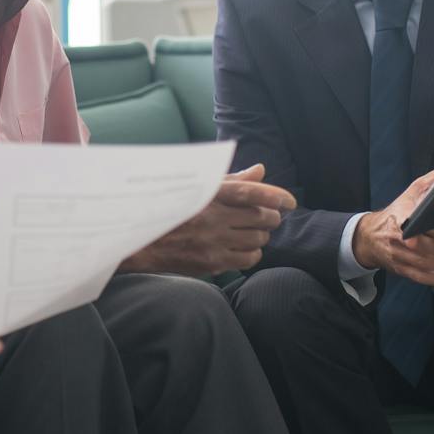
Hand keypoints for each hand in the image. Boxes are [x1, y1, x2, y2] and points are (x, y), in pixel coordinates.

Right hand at [124, 163, 295, 275]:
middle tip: (268, 218)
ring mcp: (212, 240)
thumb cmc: (174, 209)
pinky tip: (245, 248)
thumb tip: (260, 171)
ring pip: (258, 239)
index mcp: (208, 193)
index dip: (275, 195)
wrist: (143, 241)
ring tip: (255, 232)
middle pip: (261, 217)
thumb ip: (232, 180)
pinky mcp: (211, 261)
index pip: (250, 191)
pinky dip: (254, 254)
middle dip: (271, 217)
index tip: (291, 202)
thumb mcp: (199, 188)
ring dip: (262, 235)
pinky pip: (248, 259)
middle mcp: (212, 216)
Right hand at [351, 149, 433, 287]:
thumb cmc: (399, 210)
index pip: (414, 222)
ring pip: (424, 264)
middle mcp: (398, 239)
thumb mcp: (415, 190)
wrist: (370, 236)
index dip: (428, 226)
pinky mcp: (402, 269)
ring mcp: (399, 256)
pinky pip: (421, 277)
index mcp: (401, 216)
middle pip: (421, 248)